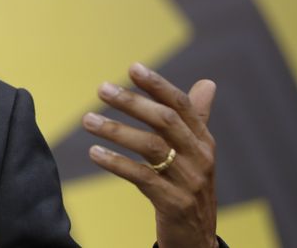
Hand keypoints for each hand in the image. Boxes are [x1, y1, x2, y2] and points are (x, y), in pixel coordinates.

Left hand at [82, 63, 217, 247]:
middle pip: (165, 121)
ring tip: (88, 120)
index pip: (181, 105)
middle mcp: (200, 157)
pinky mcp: (174, 203)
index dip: (157, 85)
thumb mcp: (197, 152)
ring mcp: (188, 181)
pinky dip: (117, 163)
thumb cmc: (190, 186)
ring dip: (116, 130)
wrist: (197, 239)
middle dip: (132, 102)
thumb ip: (197, 118)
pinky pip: (142, 177)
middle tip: (101, 89)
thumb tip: (208, 83)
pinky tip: (95, 153)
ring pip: (151, 147)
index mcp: (204, 140)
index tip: (132, 67)